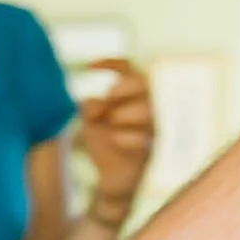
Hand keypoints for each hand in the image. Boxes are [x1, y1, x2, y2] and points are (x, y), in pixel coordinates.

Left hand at [76, 58, 154, 212]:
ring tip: (111, 119)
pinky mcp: (149, 150)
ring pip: (149, 110)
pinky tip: (115, 138)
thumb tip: (92, 100)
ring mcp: (150, 127)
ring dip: (127, 112)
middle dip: (125, 86)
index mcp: (130, 95)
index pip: (127, 69)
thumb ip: (90, 108)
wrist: (109, 176)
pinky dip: (127, 137)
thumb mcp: (90, 122)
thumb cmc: (103, 141)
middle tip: (109, 95)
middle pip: (144, 84)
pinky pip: (144, 140)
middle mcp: (145, 106)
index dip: (111, 63)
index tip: (88, 66)